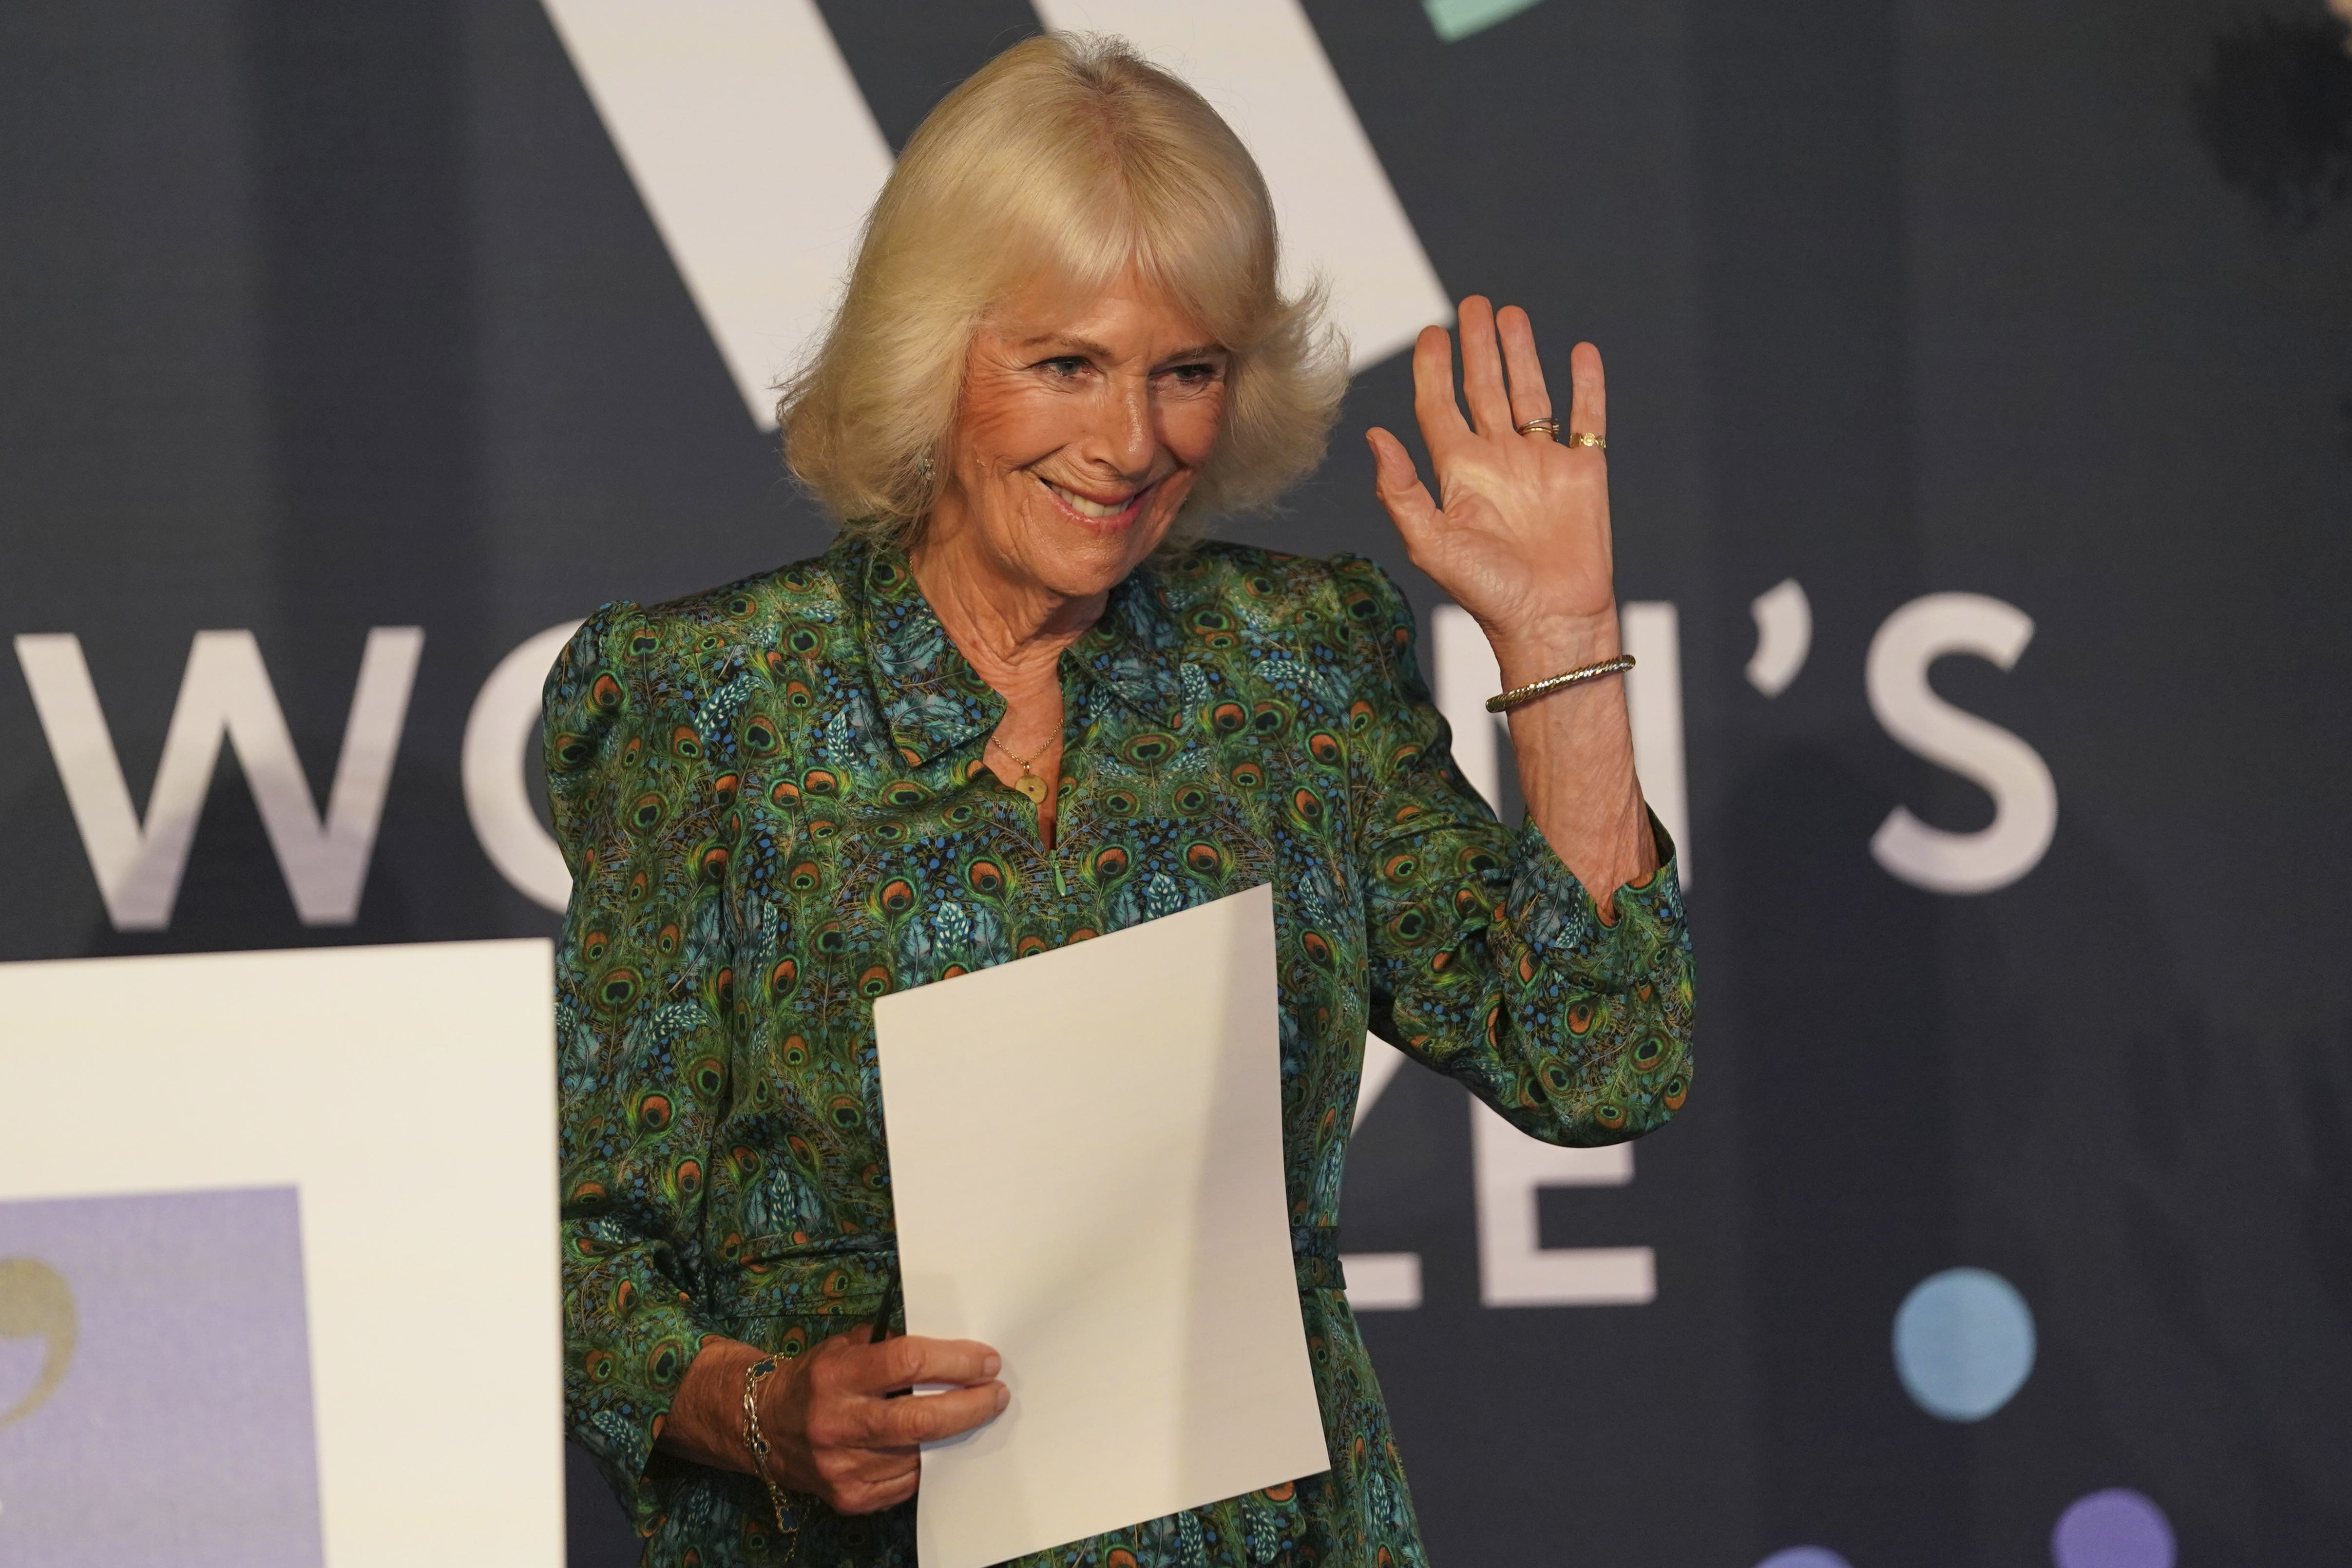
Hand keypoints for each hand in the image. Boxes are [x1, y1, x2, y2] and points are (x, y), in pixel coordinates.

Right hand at [758, 1327, 1007, 1513]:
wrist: (763, 1426)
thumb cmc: (816, 1379)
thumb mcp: (844, 1346)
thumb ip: (891, 1345)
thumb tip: (952, 1349)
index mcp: (836, 1375)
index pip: (907, 1363)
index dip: (956, 1361)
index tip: (986, 1360)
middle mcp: (836, 1422)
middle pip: (921, 1420)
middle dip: (971, 1406)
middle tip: (996, 1394)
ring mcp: (841, 1466)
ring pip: (919, 1455)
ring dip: (955, 1437)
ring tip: (972, 1416)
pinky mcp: (848, 1497)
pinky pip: (907, 1483)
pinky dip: (928, 1464)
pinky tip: (936, 1447)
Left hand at [1366, 296, 1616, 677]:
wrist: (1549, 621)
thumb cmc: (1487, 593)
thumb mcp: (1430, 543)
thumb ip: (1400, 490)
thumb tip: (1374, 435)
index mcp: (1459, 474)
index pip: (1440, 407)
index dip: (1434, 370)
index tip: (1431, 333)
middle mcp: (1498, 462)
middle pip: (1484, 389)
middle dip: (1478, 347)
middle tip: (1472, 304)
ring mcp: (1542, 464)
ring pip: (1531, 394)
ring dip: (1521, 354)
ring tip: (1511, 314)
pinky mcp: (1583, 472)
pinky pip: (1587, 417)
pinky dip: (1586, 384)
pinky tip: (1579, 352)